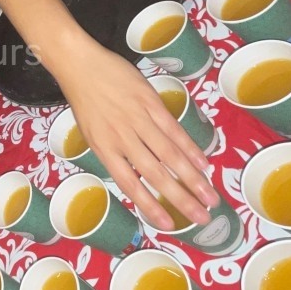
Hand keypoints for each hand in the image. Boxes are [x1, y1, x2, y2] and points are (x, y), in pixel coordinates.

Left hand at [49, 35, 217, 229]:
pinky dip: (190, 147)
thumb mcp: (93, 134)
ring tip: (210, 195)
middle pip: (156, 174)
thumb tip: (140, 177)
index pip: (129, 185)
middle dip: (181, 198)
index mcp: (104, 149)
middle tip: (202, 217)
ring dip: (193, 177)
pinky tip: (204, 163)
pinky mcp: (150, 102)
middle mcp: (122, 138)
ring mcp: (138, 119)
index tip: (168, 225)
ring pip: (169, 154)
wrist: (80, 64)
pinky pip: (173, 129)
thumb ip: (116, 155)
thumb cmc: (86, 101)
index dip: (150, 206)